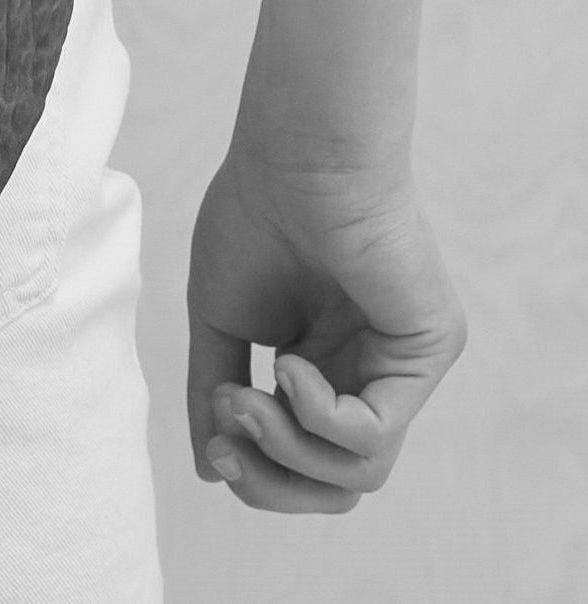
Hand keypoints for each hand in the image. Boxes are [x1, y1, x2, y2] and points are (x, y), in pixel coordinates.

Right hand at [186, 139, 466, 512]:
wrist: (292, 155)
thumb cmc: (253, 213)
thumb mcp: (218, 320)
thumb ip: (214, 391)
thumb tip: (213, 470)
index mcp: (322, 365)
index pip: (303, 463)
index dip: (257, 474)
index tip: (214, 442)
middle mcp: (366, 373)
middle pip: (336, 485)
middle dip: (274, 481)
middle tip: (228, 440)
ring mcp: (400, 367)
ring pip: (358, 475)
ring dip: (288, 450)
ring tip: (247, 396)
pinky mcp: (426, 351)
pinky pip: (376, 435)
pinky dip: (320, 417)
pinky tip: (290, 366)